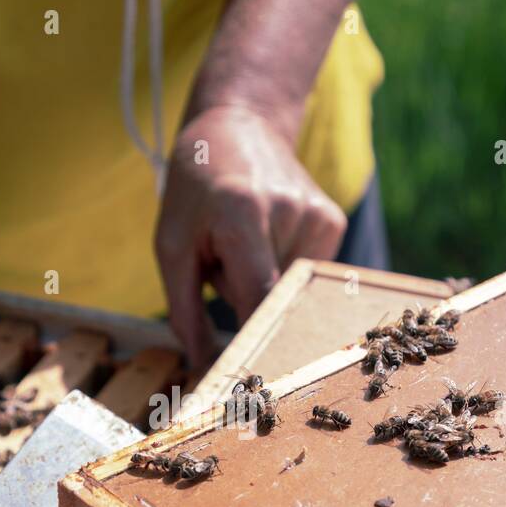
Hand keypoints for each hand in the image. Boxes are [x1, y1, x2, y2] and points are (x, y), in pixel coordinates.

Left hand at [155, 104, 346, 365]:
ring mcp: (318, 215)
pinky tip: (267, 234)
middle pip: (273, 299)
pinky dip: (280, 266)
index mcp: (242, 214)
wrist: (238, 124)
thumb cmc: (195, 188)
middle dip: (248, 302)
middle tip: (224, 268)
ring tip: (244, 243)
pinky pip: (305, 272)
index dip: (249, 342)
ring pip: (289, 288)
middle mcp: (289, 212)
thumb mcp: (171, 245)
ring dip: (261, 281)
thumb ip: (185, 310)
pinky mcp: (334, 220)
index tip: (242, 382)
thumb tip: (204, 368)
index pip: (255, 300)